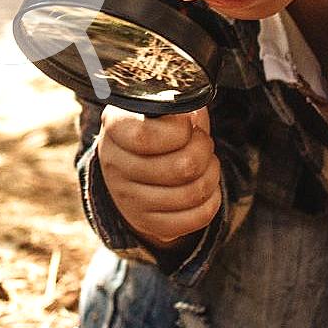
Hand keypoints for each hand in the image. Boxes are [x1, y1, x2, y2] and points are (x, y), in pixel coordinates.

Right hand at [96, 108, 221, 246]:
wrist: (133, 167)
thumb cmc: (155, 129)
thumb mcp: (159, 109)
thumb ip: (177, 103)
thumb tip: (195, 110)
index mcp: (115, 128)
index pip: (146, 137)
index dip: (180, 131)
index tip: (186, 125)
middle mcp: (115, 166)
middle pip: (182, 167)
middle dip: (205, 150)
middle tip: (203, 143)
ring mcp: (129, 200)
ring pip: (193, 193)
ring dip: (212, 174)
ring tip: (206, 163)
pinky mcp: (148, 223)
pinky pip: (197, 218)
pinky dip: (212, 200)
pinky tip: (205, 187)